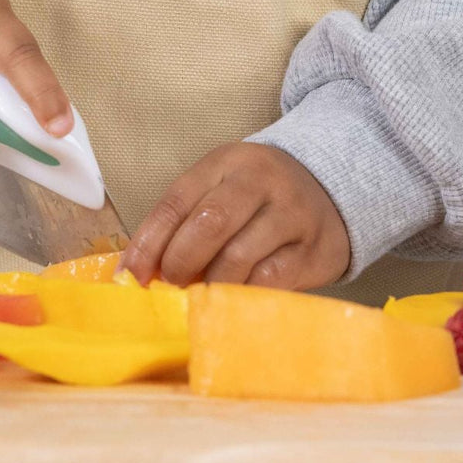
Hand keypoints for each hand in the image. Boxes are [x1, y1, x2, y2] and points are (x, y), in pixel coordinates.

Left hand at [120, 143, 350, 288]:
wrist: (332, 192)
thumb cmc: (259, 199)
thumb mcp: (221, 189)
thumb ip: (184, 221)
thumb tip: (137, 272)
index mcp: (227, 162)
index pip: (177, 200)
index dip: (148, 242)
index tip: (130, 275)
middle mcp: (262, 181)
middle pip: (210, 224)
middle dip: (180, 262)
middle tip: (171, 284)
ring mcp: (292, 214)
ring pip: (239, 257)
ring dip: (210, 284)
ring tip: (200, 295)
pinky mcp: (313, 250)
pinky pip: (269, 281)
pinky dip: (241, 296)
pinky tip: (231, 301)